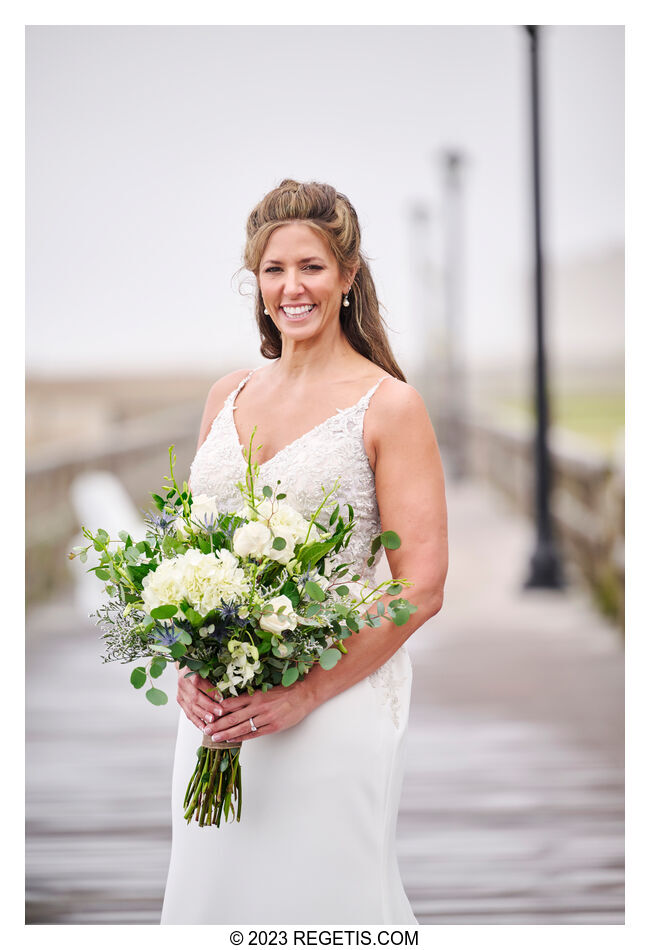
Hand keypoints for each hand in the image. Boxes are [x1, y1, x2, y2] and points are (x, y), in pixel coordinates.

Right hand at [176, 668, 223, 730]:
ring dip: (202, 715)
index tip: (221, 698)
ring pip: (191, 707)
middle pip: (195, 697)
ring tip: (212, 721)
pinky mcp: (180, 701)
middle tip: (219, 712)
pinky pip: (188, 713)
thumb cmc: (198, 667)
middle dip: (208, 706)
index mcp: (189, 671)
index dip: (209, 691)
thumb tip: (229, 686)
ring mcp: (180, 693)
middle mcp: (183, 683)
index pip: (199, 682)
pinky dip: (196, 721)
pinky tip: (204, 727)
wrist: (184, 668)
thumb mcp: (205, 666)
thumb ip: (214, 675)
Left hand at [201, 679, 315, 743]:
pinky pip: (253, 733)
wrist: (304, 694)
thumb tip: (233, 702)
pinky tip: (232, 740)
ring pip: (241, 727)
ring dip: (226, 733)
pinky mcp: (273, 726)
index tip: (207, 713)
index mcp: (255, 694)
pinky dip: (241, 737)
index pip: (232, 703)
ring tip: (214, 738)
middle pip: (233, 717)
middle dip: (217, 724)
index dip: (218, 709)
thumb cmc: (285, 691)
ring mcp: (266, 717)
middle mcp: (258, 706)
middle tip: (205, 729)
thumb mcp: (266, 689)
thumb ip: (251, 696)